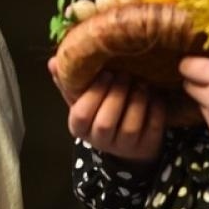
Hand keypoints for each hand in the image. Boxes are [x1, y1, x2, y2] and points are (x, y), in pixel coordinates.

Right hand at [48, 57, 165, 165]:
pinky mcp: (147, 146)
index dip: (94, 94)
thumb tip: (53, 61)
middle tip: (124, 75)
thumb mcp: (82, 100)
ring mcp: (125, 147)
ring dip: (137, 101)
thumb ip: (70, 82)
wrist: (128, 142)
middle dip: (116, 96)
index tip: (106, 73)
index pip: (81, 114)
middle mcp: (100, 142)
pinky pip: (153, 128)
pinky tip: (154, 95)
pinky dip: (155, 110)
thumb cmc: (101, 113)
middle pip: (105, 123)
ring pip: (130, 127)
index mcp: (79, 128)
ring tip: (140, 83)